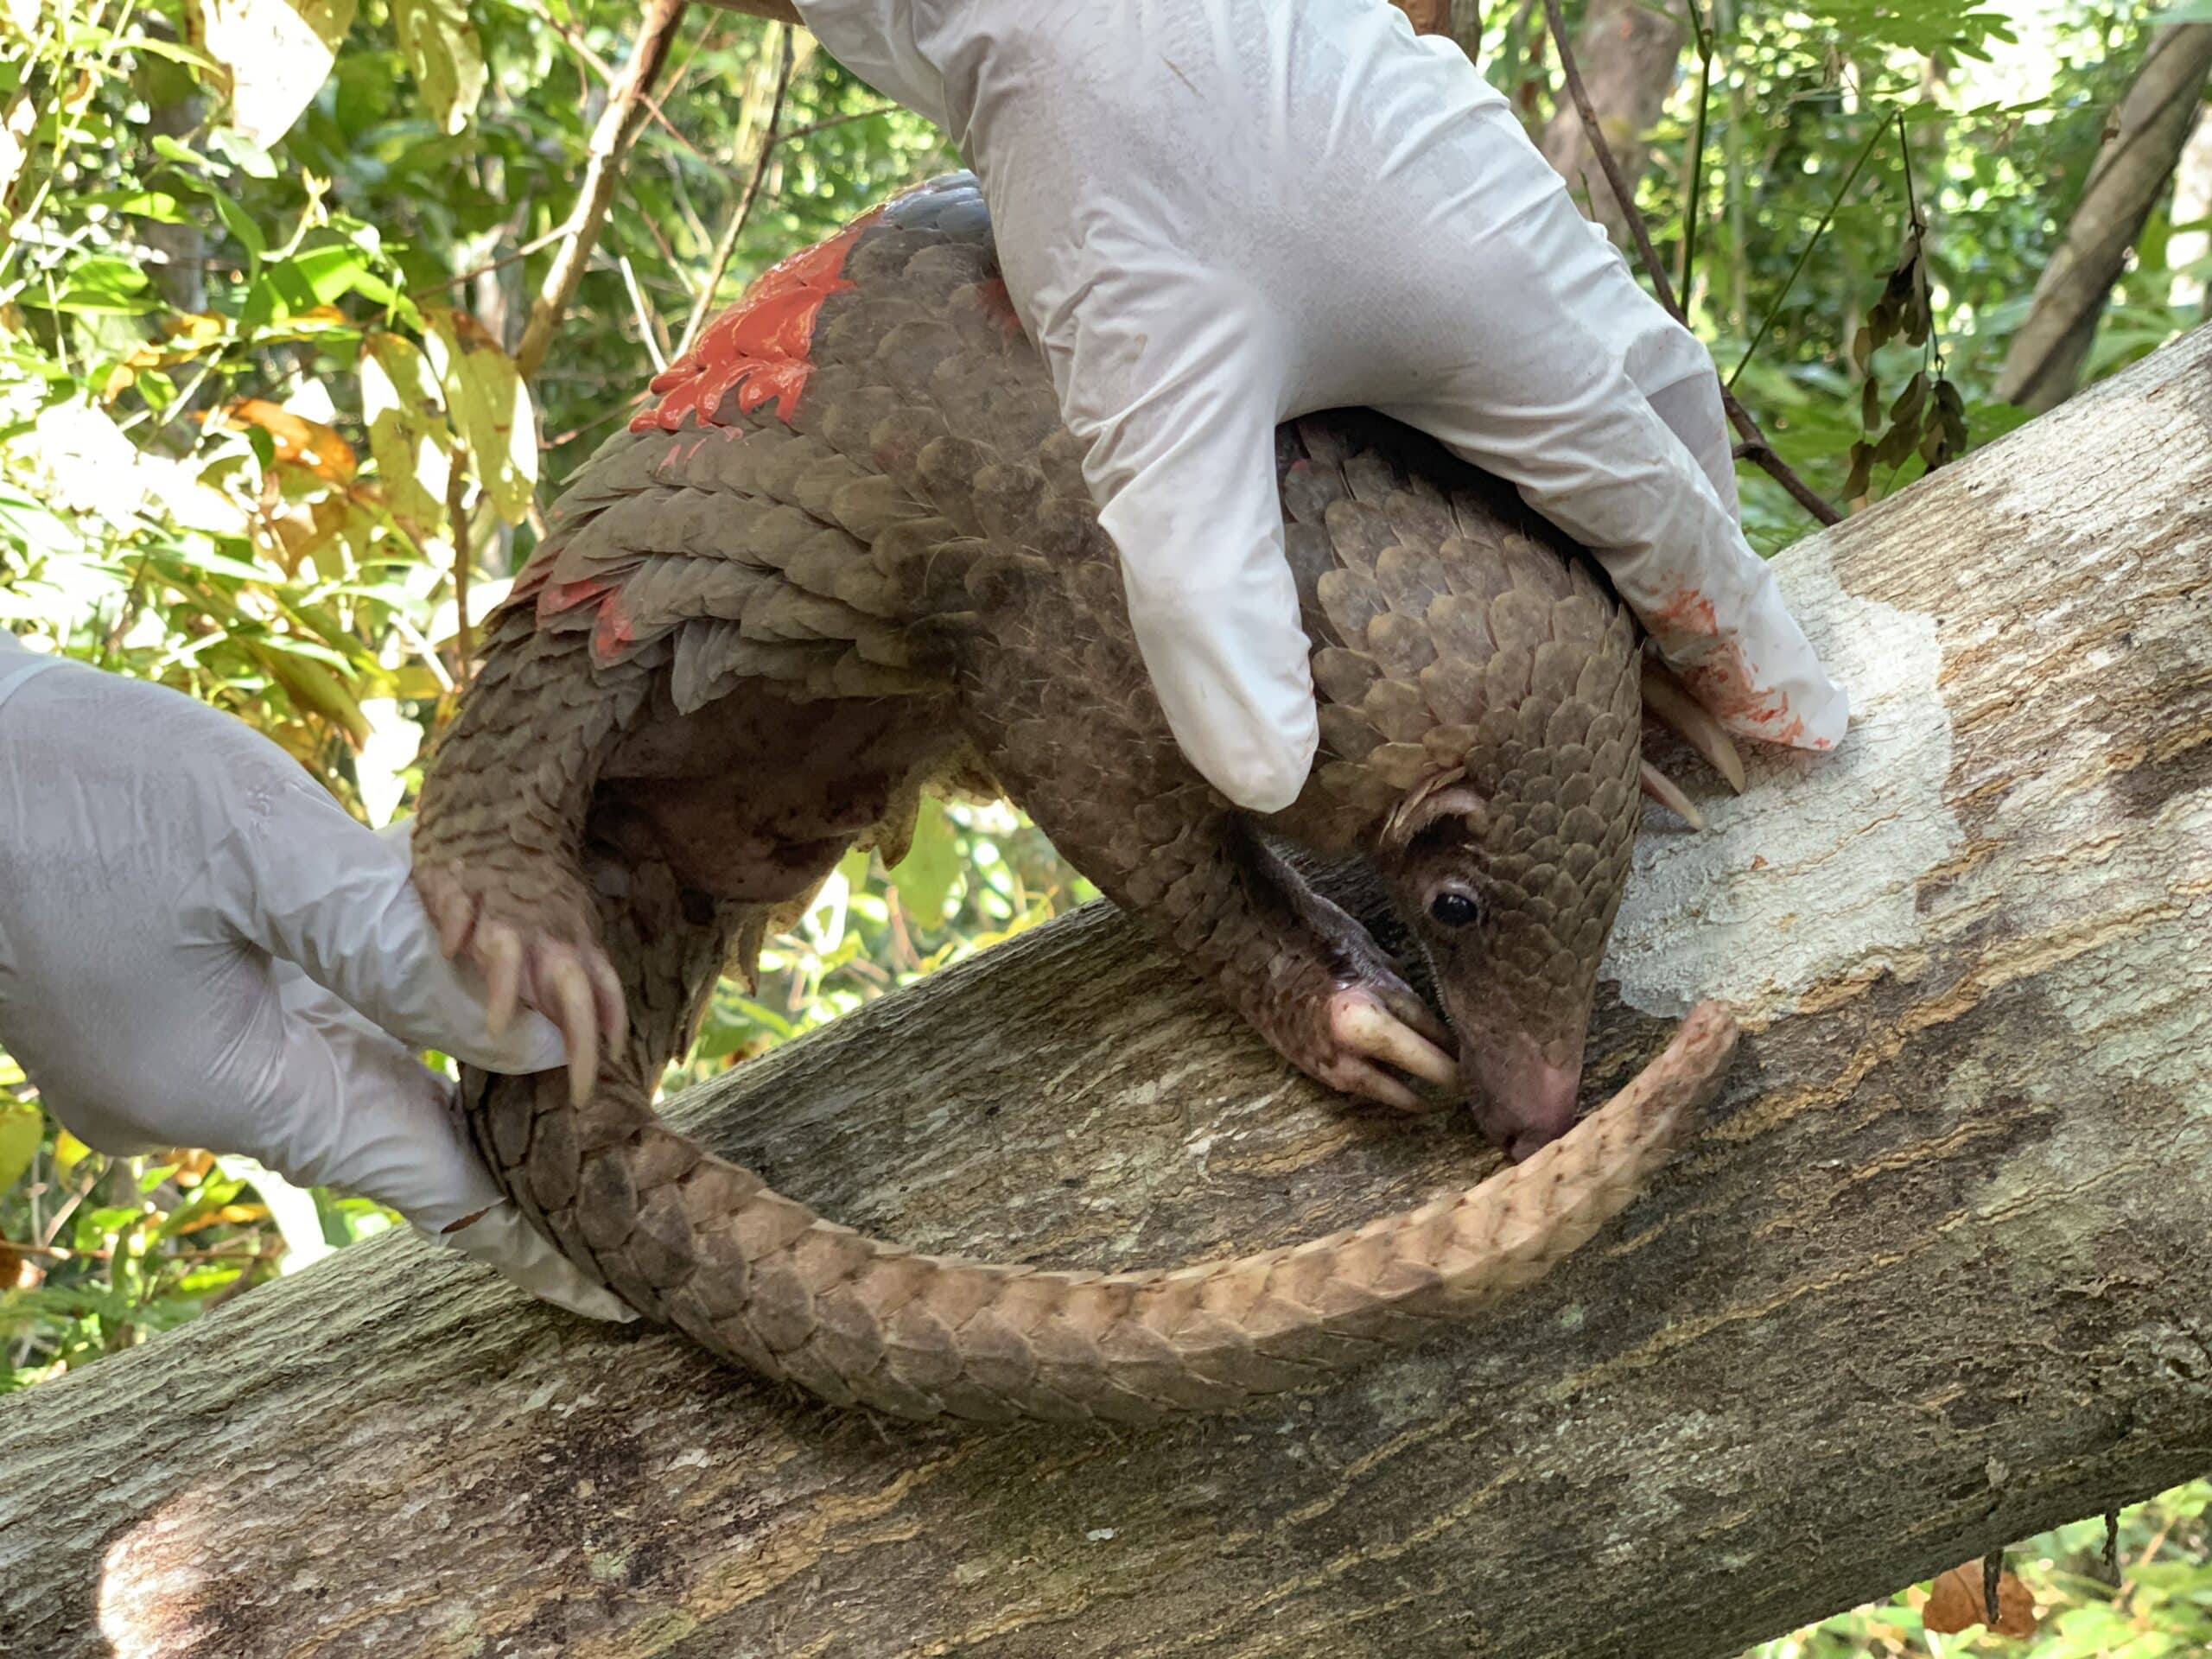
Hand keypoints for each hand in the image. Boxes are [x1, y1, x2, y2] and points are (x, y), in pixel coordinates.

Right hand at [0, 646, 631, 1322]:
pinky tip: (455, 959)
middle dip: (505, 1114)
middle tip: (625, 1117)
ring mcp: (171, 1048)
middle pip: (395, 1123)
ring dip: (451, 1046)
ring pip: (353, 1063)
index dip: (528, 1223)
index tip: (613, 1281)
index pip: (419, 1183)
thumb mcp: (256, 852)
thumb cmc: (64, 785)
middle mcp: (197, 1095)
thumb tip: (544, 1043)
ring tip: (570, 1034)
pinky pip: (303, 1013)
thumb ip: (402, 953)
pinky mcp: (161, 993)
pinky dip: (383, 995)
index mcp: (222, 1090)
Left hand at [795, 0, 1848, 809]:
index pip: (1658, 516)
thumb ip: (1209, 605)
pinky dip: (1571, 395)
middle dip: (1706, 563)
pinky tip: (1504, 426)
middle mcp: (1526, 252)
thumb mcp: (1152, 408)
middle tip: (1734, 679)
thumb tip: (1265, 788)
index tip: (1801, 732)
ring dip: (1645, 471)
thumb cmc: (1118, 166)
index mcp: (1505, 324)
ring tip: (1645, 572)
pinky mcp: (1419, 161)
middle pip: (1666, 430)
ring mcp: (1479, 192)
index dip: (1726, 640)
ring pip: (1612, 353)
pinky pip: (1547, 301)